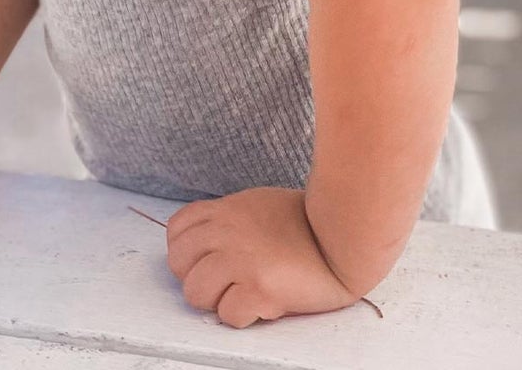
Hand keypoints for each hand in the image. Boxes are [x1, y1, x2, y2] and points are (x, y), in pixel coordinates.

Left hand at [166, 186, 359, 327]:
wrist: (344, 234)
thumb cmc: (308, 223)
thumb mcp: (259, 205)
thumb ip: (230, 220)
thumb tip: (206, 242)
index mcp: (227, 210)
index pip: (177, 231)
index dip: (187, 253)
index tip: (207, 262)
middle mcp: (227, 231)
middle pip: (178, 263)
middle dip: (198, 279)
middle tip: (227, 284)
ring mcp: (241, 259)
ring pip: (194, 292)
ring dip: (217, 301)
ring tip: (245, 294)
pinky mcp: (259, 287)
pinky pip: (227, 315)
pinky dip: (244, 316)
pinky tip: (264, 303)